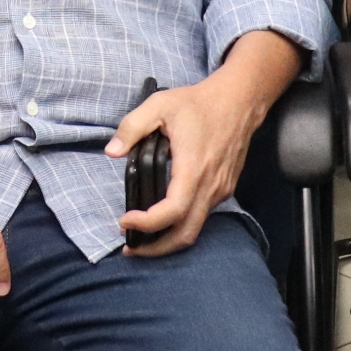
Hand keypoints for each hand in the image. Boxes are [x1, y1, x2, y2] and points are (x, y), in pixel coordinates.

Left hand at [108, 69, 270, 258]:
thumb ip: (132, 127)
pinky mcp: (224, 189)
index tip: (124, 220)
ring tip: (141, 238)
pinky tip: (162, 220)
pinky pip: (202, 217)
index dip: (146, 223)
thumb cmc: (198, 103)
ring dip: (167, 241)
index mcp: (193, 168)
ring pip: (195, 230)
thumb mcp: (159, 105)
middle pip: (185, 235)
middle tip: (129, 248)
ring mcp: (220, 190)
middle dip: (155, 249)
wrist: (239, 100)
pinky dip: (180, 226)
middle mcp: (210, 186)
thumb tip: (112, 152)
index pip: (172, 211)